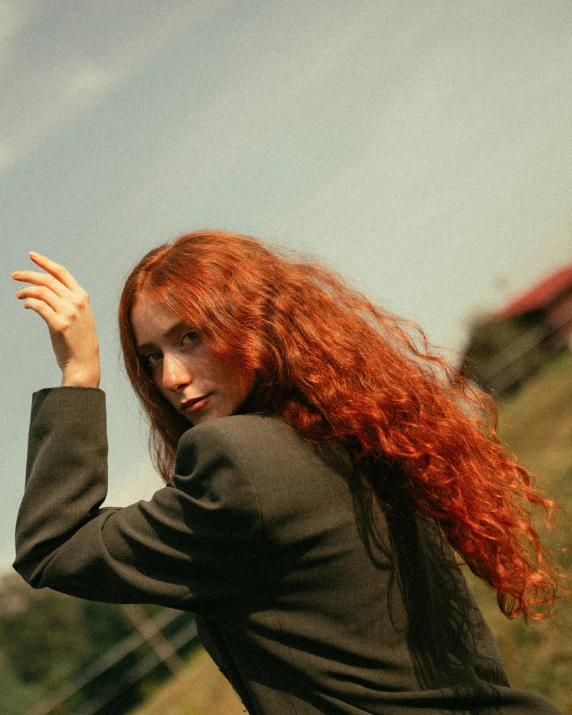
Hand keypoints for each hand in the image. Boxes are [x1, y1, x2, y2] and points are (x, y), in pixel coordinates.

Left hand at [12, 252, 99, 386]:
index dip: (45, 262)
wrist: (84, 361)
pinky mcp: (59, 324)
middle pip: (48, 279)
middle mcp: (76, 301)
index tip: (31, 255)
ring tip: (18, 295)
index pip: (61, 272)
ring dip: (26, 290)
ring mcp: (68, 312)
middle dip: (28, 274)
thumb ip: (69, 301)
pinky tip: (26, 305)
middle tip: (14, 275)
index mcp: (82, 296)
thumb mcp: (80, 315)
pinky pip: (38, 306)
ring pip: (41, 291)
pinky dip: (29, 303)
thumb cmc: (78, 339)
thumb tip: (46, 290)